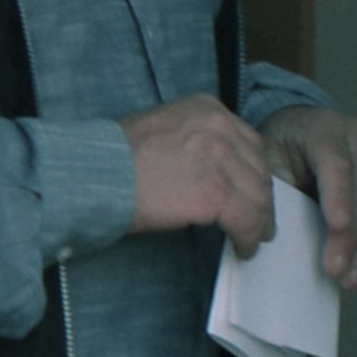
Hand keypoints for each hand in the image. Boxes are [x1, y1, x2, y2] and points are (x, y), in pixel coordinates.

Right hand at [120, 94, 276, 249]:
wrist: (95, 173)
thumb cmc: (113, 158)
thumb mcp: (162, 130)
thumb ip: (193, 141)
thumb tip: (207, 172)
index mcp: (206, 109)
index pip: (247, 142)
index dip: (253, 171)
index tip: (253, 190)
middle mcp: (220, 126)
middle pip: (257, 166)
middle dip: (261, 195)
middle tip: (261, 219)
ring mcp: (220, 159)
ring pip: (257, 194)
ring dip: (259, 220)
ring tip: (255, 237)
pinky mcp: (215, 193)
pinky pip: (246, 219)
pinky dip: (248, 236)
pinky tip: (243, 248)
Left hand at [265, 107, 356, 288]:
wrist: (300, 130)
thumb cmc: (280, 150)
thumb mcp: (265, 160)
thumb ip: (272, 189)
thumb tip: (275, 230)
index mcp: (325, 128)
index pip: (336, 165)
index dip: (339, 198)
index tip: (338, 229)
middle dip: (353, 236)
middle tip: (338, 273)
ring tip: (353, 279)